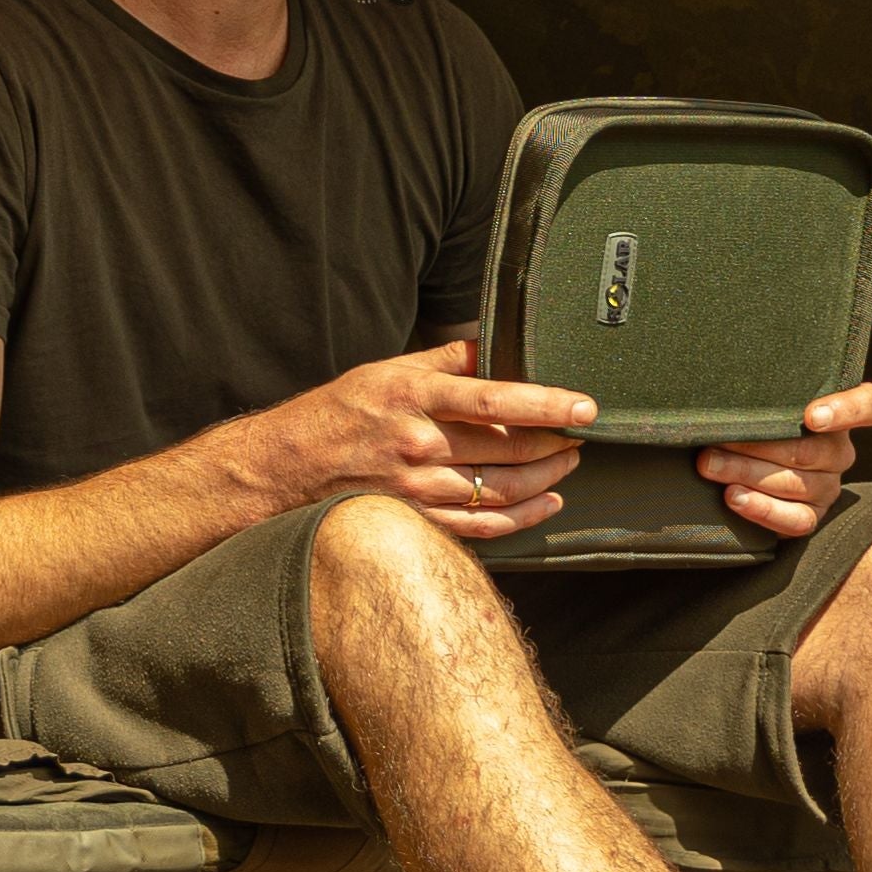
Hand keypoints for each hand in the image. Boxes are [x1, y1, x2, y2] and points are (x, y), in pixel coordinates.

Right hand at [247, 338, 595, 542]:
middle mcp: (417, 444)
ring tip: (569, 461)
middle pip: (507, 449)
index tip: (585, 405)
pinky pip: (482, 527)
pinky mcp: (416, 520)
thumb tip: (497, 344)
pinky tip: (546, 501)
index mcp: (413, 397)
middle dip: (556, 442)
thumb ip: (445, 361)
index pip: (494, 400)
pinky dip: (522, 517)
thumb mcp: (387, 370)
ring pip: (501, 490)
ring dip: (547, 477)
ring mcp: (417, 489)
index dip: (546, 404)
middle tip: (583, 433)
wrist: (286, 466)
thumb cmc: (339, 412)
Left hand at [698, 381, 871, 541]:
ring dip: (746, 473)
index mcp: (839, 415)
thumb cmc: (754, 423)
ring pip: (796, 483)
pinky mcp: (811, 516)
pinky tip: (734, 497)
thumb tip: (723, 390)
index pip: (871, 405)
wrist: (744, 471)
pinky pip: (796, 520)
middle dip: (755, 445)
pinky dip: (762, 509)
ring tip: (710, 465)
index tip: (812, 416)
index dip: (848, 411)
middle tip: (715, 441)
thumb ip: (762, 396)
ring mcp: (828, 487)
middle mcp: (839, 452)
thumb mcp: (764, 403)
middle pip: (809, 451)